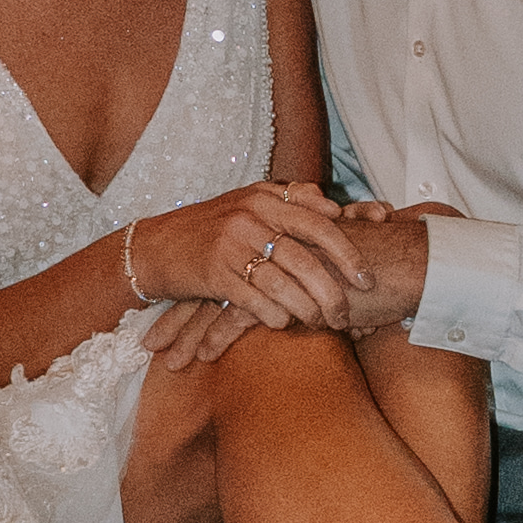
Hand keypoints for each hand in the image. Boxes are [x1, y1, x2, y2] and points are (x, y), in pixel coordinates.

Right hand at [124, 188, 351, 323]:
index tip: (367, 277)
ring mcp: (230, 245)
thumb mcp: (247, 203)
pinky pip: (254, 300)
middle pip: (305, 258)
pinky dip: (274, 315)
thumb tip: (333, 208)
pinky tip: (286, 324)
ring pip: (283, 283)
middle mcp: (249, 217)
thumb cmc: (210, 228)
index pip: (318, 223)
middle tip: (350, 312)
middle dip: (333, 289)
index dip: (347, 252)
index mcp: (264, 198)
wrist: (155, 246)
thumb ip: (290, 200)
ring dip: (308, 309)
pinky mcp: (213, 273)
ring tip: (324, 324)